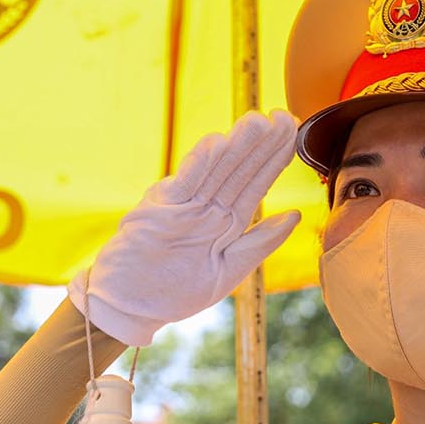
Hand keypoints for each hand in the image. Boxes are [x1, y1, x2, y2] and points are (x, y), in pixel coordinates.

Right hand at [69, 110, 301, 346]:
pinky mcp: (159, 211)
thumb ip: (259, 243)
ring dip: (236, 146)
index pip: (256, 183)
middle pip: (239, 171)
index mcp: (226, 222)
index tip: (294, 130)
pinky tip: (217, 143)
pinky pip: (184, 185)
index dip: (275, 157)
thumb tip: (295, 215)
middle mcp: (207, 208)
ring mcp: (183, 207)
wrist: (129, 308)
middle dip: (262, 143)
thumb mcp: (227, 271)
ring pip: (216, 172)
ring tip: (257, 120)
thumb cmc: (175, 292)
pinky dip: (200, 165)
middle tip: (283, 115)